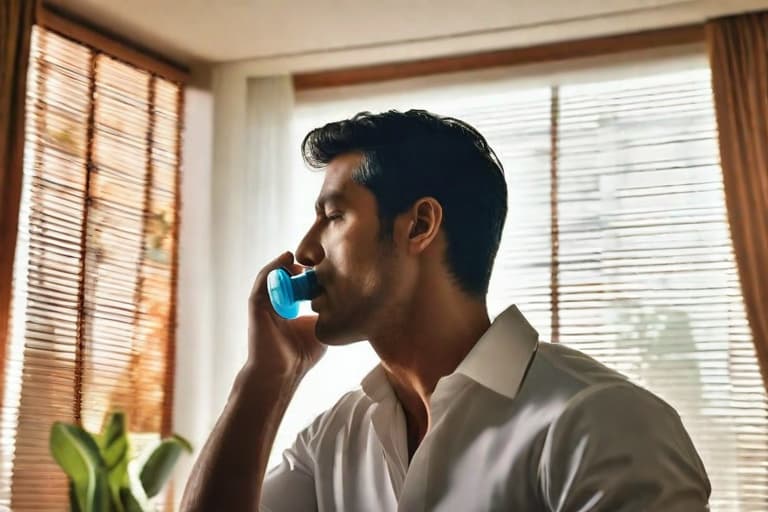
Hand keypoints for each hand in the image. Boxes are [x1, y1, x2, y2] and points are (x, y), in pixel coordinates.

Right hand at [245, 252, 326, 381]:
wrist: (282, 373)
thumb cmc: (300, 356)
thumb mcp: (319, 329)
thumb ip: (325, 314)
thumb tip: (344, 300)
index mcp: (288, 310)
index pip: (296, 285)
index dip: (308, 274)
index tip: (324, 266)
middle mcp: (275, 305)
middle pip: (285, 277)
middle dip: (298, 266)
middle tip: (314, 258)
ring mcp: (265, 304)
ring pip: (273, 276)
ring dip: (285, 263)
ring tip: (299, 255)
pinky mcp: (257, 305)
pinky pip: (263, 280)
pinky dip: (273, 267)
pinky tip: (286, 259)